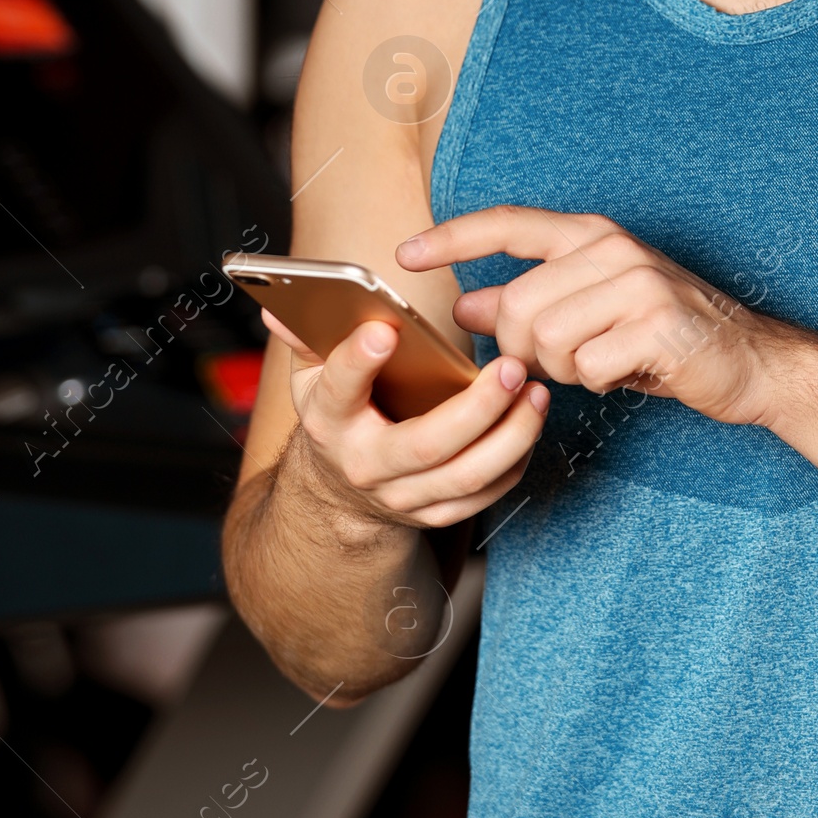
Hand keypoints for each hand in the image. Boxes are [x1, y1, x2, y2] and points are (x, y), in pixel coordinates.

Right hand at [262, 308, 548, 528]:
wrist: (339, 491)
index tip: (385, 330)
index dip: (358, 361)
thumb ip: (306, 335)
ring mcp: (404, 496)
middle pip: (425, 445)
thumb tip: (280, 304)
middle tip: (511, 367)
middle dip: (475, 408)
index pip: (339, 391)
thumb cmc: (338, 411)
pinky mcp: (437, 513)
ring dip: (511, 435)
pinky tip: (532, 420)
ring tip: (537, 392)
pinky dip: (516, 458)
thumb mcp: (311, 373)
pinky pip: (487, 493)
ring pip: (466, 475)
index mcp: (329, 421)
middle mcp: (366, 465)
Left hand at [397, 208, 781, 425]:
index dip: (452, 238)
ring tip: (602, 362)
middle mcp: (612, 247)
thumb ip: (528, 302)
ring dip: (565, 370)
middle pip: (516, 306)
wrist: (749, 359)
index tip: (405, 254)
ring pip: (546, 340)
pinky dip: (598, 385)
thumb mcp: (590, 308)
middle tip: (566, 359)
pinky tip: (627, 374)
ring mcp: (637, 281)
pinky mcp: (657, 323)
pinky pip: (586, 368)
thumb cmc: (661, 334)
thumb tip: (463, 307)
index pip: (508, 225)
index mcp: (591, 234)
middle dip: (525, 349)